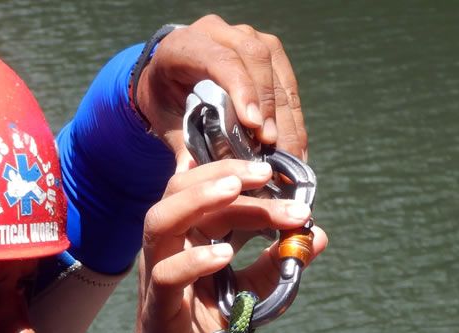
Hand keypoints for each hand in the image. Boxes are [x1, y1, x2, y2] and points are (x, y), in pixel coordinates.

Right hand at [128, 158, 327, 332]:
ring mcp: (157, 275)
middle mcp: (170, 248)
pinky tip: (226, 255)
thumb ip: (276, 264)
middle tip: (266, 173)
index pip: (207, 189)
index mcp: (190, 237)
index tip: (278, 170)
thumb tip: (316, 235)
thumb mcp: (249, 293)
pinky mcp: (157, 308)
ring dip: (200, 199)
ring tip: (238, 189)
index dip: (237, 171)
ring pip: (161, 220)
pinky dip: (195, 260)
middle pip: (180, 190)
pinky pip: (166, 274)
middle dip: (223, 173)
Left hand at [134, 15, 307, 160]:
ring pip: (277, 71)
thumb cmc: (165, 96)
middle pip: (256, 60)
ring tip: (289, 154)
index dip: (242, 89)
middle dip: (269, 106)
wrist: (170, 72)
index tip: (254, 124)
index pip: (221, 60)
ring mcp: (248, 38)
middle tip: (271, 145)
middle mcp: (220, 33)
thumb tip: (187, 172)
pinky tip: (295, 146)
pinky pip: (288, 82)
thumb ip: (178, 142)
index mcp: (186, 45)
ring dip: (287, 116)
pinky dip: (294, 117)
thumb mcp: (163, 118)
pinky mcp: (269, 51)